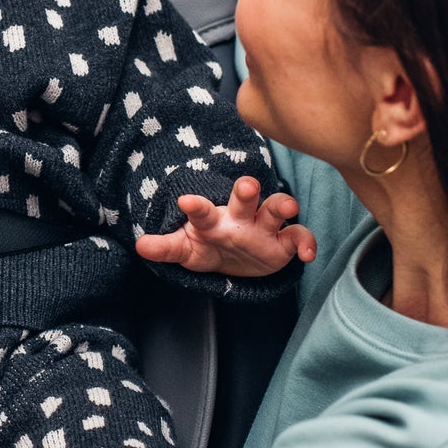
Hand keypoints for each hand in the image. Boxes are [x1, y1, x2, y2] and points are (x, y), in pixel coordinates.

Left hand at [135, 177, 315, 276]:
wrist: (234, 262)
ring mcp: (264, 227)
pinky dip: (306, 243)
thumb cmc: (208, 247)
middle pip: (245, 198)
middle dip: (247, 190)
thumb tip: (140, 245)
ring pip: (276, 208)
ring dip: (282, 206)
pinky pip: (299, 237)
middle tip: (247, 185)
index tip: (185, 201)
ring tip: (289, 208)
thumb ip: (166, 247)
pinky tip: (307, 255)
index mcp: (213, 219)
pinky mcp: (283, 243)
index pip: (203, 210)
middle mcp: (240, 217)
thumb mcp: (186, 250)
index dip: (195, 206)